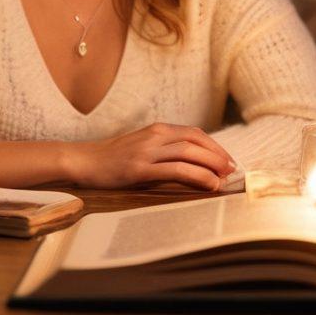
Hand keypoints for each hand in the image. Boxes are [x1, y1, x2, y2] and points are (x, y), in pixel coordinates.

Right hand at [65, 123, 235, 190]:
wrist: (83, 162)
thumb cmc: (115, 159)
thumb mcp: (144, 148)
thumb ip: (166, 151)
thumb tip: (196, 165)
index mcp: (158, 130)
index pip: (195, 133)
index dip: (215, 146)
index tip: (228, 160)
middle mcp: (155, 136)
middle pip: (196, 141)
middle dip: (218, 155)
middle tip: (232, 170)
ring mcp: (146, 152)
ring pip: (188, 152)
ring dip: (211, 165)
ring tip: (224, 177)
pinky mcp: (138, 169)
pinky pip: (175, 170)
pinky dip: (196, 175)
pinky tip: (209, 184)